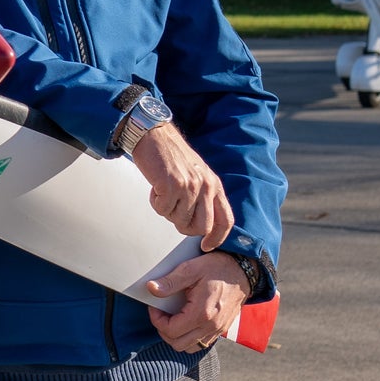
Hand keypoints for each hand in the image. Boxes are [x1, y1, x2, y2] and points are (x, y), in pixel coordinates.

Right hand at [131, 123, 233, 248]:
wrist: (154, 135)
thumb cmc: (172, 156)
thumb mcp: (197, 174)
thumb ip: (204, 196)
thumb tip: (202, 224)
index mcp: (214, 185)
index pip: (225, 220)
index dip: (217, 238)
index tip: (206, 245)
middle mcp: (205, 186)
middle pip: (200, 227)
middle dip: (184, 226)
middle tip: (173, 212)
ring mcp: (189, 186)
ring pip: (178, 220)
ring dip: (167, 210)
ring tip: (163, 192)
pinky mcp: (171, 185)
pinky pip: (162, 209)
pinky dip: (155, 202)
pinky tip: (155, 187)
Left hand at [146, 252, 251, 352]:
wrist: (243, 271)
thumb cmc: (218, 268)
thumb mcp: (191, 269)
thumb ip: (170, 281)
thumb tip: (152, 289)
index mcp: (201, 313)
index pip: (170, 331)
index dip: (156, 320)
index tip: (154, 307)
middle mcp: (210, 326)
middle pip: (178, 344)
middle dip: (164, 330)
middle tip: (161, 314)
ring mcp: (217, 330)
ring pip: (189, 348)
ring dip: (176, 337)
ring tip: (172, 319)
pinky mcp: (221, 329)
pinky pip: (201, 344)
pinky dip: (189, 338)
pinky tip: (186, 321)